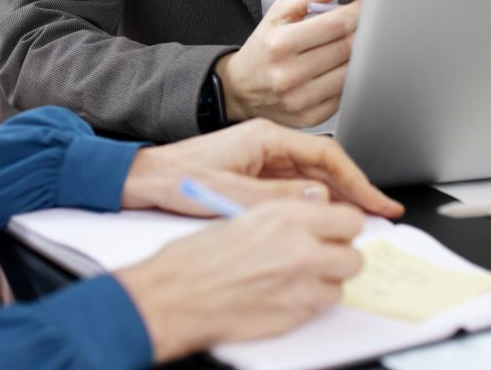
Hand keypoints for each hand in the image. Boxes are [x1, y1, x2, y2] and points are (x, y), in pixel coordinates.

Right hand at [115, 199, 363, 362]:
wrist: (179, 294)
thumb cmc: (199, 255)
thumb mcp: (244, 214)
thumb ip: (286, 215)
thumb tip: (311, 215)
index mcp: (287, 217)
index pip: (349, 218)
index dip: (342, 224)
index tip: (334, 226)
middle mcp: (301, 251)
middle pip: (354, 256)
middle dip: (340, 254)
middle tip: (321, 252)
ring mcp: (301, 288)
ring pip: (340, 286)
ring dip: (325, 281)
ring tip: (296, 274)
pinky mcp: (295, 318)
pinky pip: (319, 308)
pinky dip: (307, 301)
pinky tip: (282, 291)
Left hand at [121, 116, 402, 217]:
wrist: (148, 176)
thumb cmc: (181, 177)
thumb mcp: (233, 192)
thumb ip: (279, 196)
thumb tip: (321, 197)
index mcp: (265, 136)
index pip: (325, 154)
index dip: (357, 180)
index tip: (377, 201)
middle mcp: (266, 141)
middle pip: (323, 163)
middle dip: (354, 188)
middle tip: (382, 212)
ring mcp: (261, 155)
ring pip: (311, 174)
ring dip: (337, 195)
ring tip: (362, 218)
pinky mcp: (254, 169)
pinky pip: (294, 183)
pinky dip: (314, 198)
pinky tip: (325, 214)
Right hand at [217, 0, 359, 125]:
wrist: (240, 89)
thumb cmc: (263, 47)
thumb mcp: (278, 14)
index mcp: (280, 43)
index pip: (335, 24)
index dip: (358, 12)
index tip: (366, 5)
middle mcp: (289, 74)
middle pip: (347, 48)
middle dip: (361, 32)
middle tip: (364, 23)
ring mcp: (301, 99)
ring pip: (351, 72)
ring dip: (358, 56)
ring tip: (351, 45)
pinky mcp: (311, 117)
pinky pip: (345, 94)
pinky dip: (349, 78)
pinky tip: (340, 68)